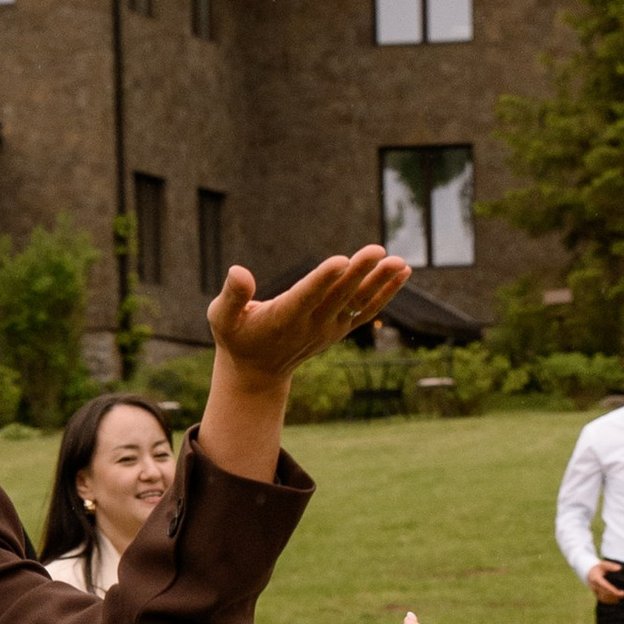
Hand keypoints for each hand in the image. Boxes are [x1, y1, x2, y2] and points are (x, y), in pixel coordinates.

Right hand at [207, 245, 412, 390]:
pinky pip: (365, 310)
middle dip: (359, 273)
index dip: (324, 279)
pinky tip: (402, 272)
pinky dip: (385, 293)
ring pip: (358, 304)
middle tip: (377, 250)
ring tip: (400, 262)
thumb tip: (238, 271)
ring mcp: (328, 328)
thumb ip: (231, 296)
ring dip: (380, 283)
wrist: (258, 372)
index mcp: (283, 319)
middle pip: (338, 296)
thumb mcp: (222, 318)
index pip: (306, 296)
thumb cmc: (237, 337)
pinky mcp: (338, 329)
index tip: (341, 260)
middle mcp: (310, 325)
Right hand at [585, 562, 623, 603]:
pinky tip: (616, 599)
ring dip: (613, 599)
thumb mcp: (603, 564)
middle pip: (606, 594)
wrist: (589, 573)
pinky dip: (610, 601)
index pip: (606, 587)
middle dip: (615, 595)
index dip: (614, 591)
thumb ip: (611, 566)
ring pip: (604, 598)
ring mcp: (595, 591)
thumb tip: (619, 568)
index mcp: (596, 579)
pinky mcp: (596, 594)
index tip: (623, 593)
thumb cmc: (598, 568)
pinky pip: (603, 600)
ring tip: (622, 597)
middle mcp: (594, 586)